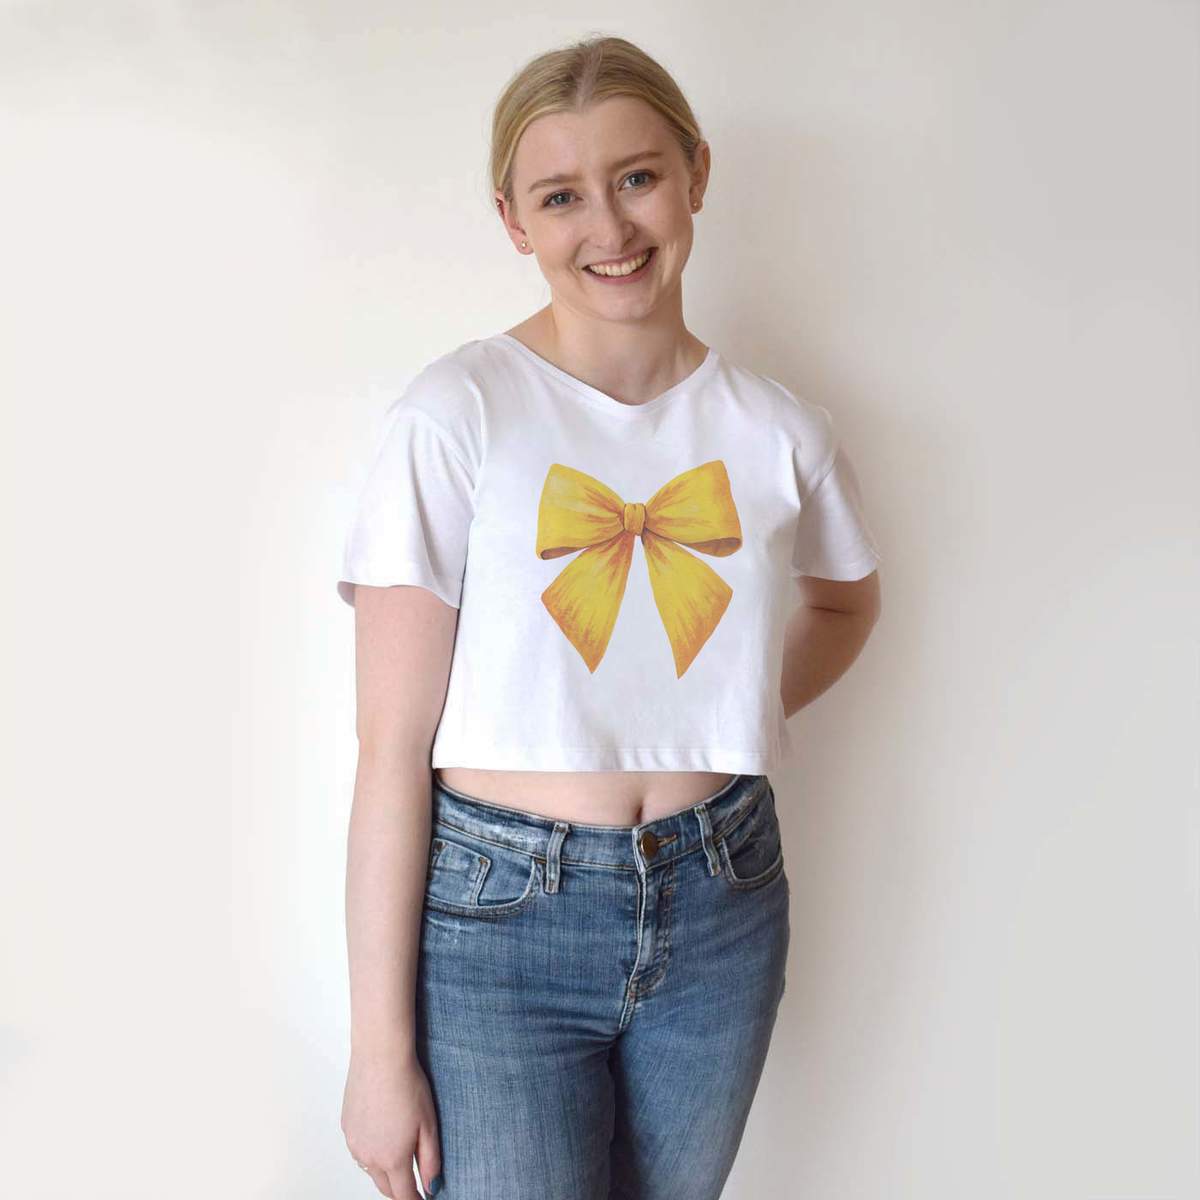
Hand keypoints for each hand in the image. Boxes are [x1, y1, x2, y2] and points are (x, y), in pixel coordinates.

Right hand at [341, 1047, 441, 1197]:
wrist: (380, 1058)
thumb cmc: (407, 1086)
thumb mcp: (428, 1125)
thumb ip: (430, 1161)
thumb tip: (432, 1187)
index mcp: (392, 1159)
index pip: (403, 1195)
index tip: (423, 1199)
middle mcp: (369, 1157)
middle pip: (385, 1187)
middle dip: (399, 1190)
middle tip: (413, 1185)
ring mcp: (354, 1143)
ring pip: (370, 1169)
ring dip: (384, 1170)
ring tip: (398, 1157)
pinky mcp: (347, 1128)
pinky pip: (359, 1150)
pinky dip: (371, 1151)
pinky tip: (381, 1135)